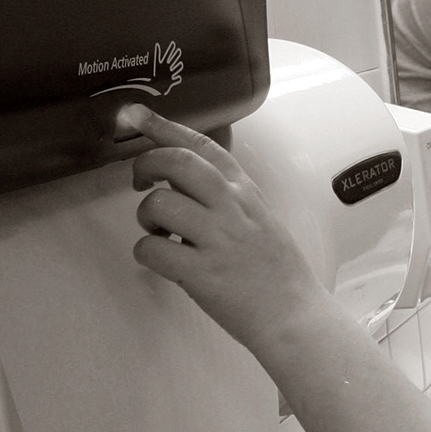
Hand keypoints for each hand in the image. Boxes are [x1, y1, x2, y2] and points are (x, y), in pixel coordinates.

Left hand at [120, 105, 327, 352]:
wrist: (295, 316)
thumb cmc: (279, 274)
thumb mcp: (261, 220)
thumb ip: (228, 199)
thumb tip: (183, 185)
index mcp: (246, 193)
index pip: (203, 146)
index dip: (164, 127)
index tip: (135, 115)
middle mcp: (232, 208)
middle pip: (176, 163)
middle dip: (145, 164)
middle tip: (140, 181)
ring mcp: (218, 238)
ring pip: (157, 203)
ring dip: (145, 216)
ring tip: (159, 232)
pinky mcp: (202, 271)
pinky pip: (151, 249)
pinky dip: (146, 253)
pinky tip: (164, 261)